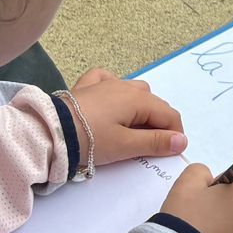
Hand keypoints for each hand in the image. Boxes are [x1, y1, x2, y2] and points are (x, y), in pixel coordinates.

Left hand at [69, 69, 187, 166]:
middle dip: (159, 123)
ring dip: (140, 107)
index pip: (169, 115)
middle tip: (150, 147)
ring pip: (134, 90)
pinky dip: (114, 89)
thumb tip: (182, 141)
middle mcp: (125, 86)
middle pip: (154, 103)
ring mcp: (104, 83)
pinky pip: (107, 79)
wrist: (50, 132)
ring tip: (131, 128)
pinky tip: (110, 100)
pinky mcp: (86, 86)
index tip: (170, 153)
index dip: (175, 135)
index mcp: (138, 100)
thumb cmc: (91, 140)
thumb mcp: (125, 146)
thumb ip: (155, 142)